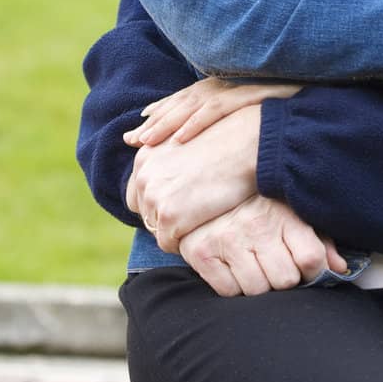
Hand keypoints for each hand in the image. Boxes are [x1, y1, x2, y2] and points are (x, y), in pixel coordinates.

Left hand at [125, 77, 301, 146]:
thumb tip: (222, 150)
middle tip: (134, 140)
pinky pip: (218, 108)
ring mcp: (245, 86)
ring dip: (169, 122)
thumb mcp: (265, 121)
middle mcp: (236, 82)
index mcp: (234, 85)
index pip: (192, 98)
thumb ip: (241, 128)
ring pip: (196, 103)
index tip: (142, 128)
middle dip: (159, 119)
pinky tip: (180, 139)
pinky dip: (196, 123)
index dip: (165, 110)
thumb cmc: (300, 117)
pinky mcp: (254, 94)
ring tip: (147, 142)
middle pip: (187, 99)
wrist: (328, 106)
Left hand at [127, 106, 260, 251]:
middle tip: (194, 214)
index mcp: (145, 158)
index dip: (157, 204)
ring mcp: (154, 197)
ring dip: (175, 231)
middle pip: (146, 215)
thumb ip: (165, 153)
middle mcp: (144, 177)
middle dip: (165, 218)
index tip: (180, 205)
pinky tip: (203, 230)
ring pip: (156, 230)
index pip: (136, 195)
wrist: (247, 147)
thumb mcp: (186, 138)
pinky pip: (169, 243)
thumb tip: (138, 147)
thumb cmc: (226, 141)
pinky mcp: (169, 216)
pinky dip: (183, 243)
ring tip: (201, 220)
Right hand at [178, 194, 347, 296]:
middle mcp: (255, 225)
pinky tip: (235, 267)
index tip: (308, 269)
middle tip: (277, 265)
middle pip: (285, 279)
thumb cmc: (258, 208)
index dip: (314, 272)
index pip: (311, 258)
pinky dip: (234, 286)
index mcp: (282, 213)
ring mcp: (227, 239)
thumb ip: (320, 241)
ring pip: (257, 289)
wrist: (204, 190)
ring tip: (256, 266)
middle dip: (286, 279)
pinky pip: (228, 291)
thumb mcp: (293, 214)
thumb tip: (339, 269)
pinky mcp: (202, 254)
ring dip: (260, 285)